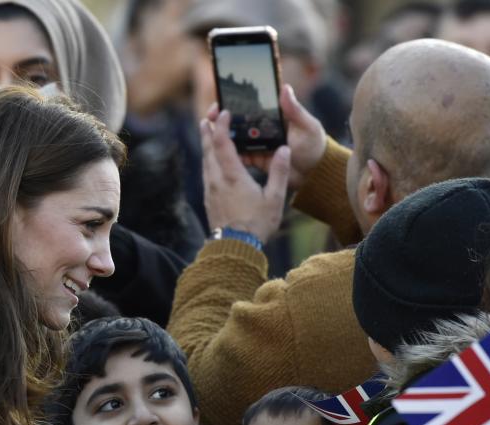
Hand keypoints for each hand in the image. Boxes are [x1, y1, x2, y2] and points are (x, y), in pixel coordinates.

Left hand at [200, 110, 289, 243]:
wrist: (235, 248)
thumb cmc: (256, 225)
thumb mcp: (274, 199)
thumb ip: (278, 172)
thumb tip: (284, 149)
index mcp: (232, 176)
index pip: (222, 143)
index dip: (222, 125)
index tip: (224, 111)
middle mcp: (216, 179)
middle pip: (207, 147)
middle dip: (208, 128)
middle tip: (210, 114)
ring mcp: (210, 189)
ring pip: (205, 159)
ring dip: (206, 142)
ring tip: (208, 130)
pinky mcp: (208, 198)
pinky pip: (206, 172)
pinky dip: (208, 158)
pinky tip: (213, 159)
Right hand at [206, 85, 325, 190]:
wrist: (315, 174)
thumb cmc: (315, 145)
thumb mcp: (307, 126)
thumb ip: (295, 110)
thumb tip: (285, 88)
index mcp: (272, 116)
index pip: (249, 105)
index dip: (233, 101)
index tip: (221, 100)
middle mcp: (262, 128)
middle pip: (237, 121)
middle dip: (221, 119)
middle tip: (209, 117)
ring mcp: (257, 144)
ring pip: (235, 139)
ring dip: (222, 137)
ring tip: (209, 134)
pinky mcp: (256, 160)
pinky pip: (239, 157)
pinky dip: (230, 156)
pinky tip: (220, 154)